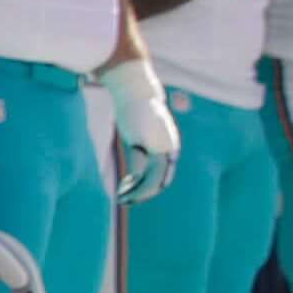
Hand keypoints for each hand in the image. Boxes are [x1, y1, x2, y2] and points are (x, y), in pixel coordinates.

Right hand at [98, 57, 180, 203]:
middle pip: (160, 182)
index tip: (134, 194)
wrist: (135, 90)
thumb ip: (147, 142)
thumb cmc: (137, 109)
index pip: (165, 177)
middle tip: (128, 202)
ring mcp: (158, 147)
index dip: (150, 190)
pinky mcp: (145, 145)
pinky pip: (139, 173)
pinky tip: (121, 188)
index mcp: (171, 147)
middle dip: (143, 196)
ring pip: (151, 181)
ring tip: (122, 199)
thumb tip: (141, 148)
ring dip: (137, 194)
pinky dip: (131, 185)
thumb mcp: (145, 129)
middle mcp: (169, 149)